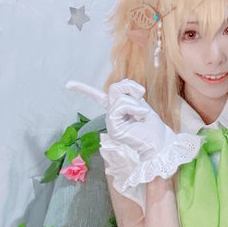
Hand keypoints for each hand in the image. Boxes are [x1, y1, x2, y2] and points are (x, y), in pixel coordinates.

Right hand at [66, 78, 202, 196]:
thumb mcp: (140, 103)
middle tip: (141, 96)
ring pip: (118, 97)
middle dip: (130, 88)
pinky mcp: (113, 128)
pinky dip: (134, 107)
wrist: (159, 142)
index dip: (83, 89)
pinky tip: (140, 116)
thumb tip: (121, 86)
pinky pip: (120, 106)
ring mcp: (110, 122)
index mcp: (116, 109)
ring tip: (142, 114)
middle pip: (114, 88)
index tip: (68, 84)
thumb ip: (128, 93)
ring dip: (135, 101)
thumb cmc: (152, 125)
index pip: (98, 97)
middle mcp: (111, 115)